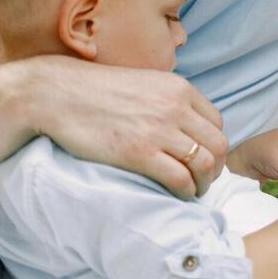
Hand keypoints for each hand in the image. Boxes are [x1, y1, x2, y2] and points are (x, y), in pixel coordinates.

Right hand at [26, 56, 226, 198]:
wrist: (59, 94)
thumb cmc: (99, 91)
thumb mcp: (147, 83)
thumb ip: (170, 100)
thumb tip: (187, 123)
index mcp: (180, 90)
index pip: (217, 123)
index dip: (214, 144)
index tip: (206, 158)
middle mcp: (176, 108)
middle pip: (218, 144)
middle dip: (216, 167)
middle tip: (205, 180)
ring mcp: (159, 131)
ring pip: (204, 163)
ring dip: (204, 183)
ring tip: (195, 191)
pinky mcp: (140, 153)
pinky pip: (179, 178)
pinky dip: (186, 191)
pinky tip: (179, 195)